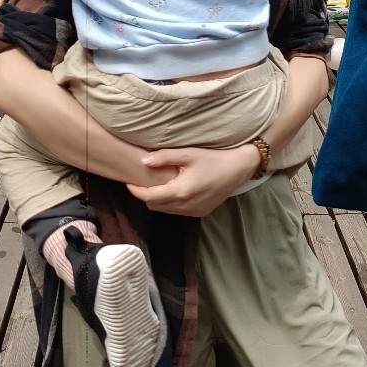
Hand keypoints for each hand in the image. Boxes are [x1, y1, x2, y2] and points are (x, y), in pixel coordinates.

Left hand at [126, 143, 261, 217]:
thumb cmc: (213, 158)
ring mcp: (194, 212)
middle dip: (146, 195)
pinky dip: (172, 204)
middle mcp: (185, 206)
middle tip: (143, 182)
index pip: (148, 196)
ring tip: (158, 185)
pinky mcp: (201, 213)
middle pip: (155, 206)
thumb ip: (164, 157)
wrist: (239, 169)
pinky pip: (178, 211)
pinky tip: (176, 190)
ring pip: (166, 211)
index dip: (135, 191)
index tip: (128, 182)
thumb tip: (143, 161)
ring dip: (159, 200)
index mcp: (180, 192)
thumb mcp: (188, 154)